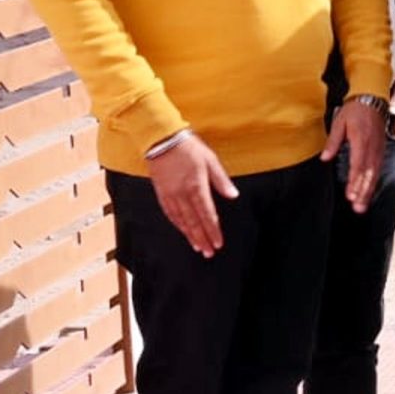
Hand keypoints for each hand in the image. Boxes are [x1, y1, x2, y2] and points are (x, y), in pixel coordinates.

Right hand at [147, 132, 237, 257]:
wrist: (161, 140)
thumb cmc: (189, 148)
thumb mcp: (211, 160)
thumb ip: (221, 180)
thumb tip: (233, 195)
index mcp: (197, 187)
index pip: (207, 214)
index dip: (213, 230)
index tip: (218, 243)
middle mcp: (182, 194)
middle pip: (194, 222)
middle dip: (202, 239)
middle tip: (209, 252)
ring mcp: (170, 195)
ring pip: (181, 221)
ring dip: (190, 235)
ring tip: (198, 247)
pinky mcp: (161, 193)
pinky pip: (169, 213)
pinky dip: (177, 225)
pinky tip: (183, 231)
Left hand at [322, 99, 385, 211]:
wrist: (372, 99)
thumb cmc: (354, 110)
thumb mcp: (339, 122)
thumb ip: (333, 141)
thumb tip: (325, 158)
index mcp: (361, 140)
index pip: (358, 164)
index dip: (355, 181)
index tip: (350, 194)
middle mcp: (372, 147)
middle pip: (368, 173)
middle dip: (363, 192)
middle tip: (357, 207)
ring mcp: (378, 149)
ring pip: (374, 174)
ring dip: (368, 191)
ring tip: (362, 206)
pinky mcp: (380, 150)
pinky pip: (377, 169)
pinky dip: (373, 183)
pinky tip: (368, 193)